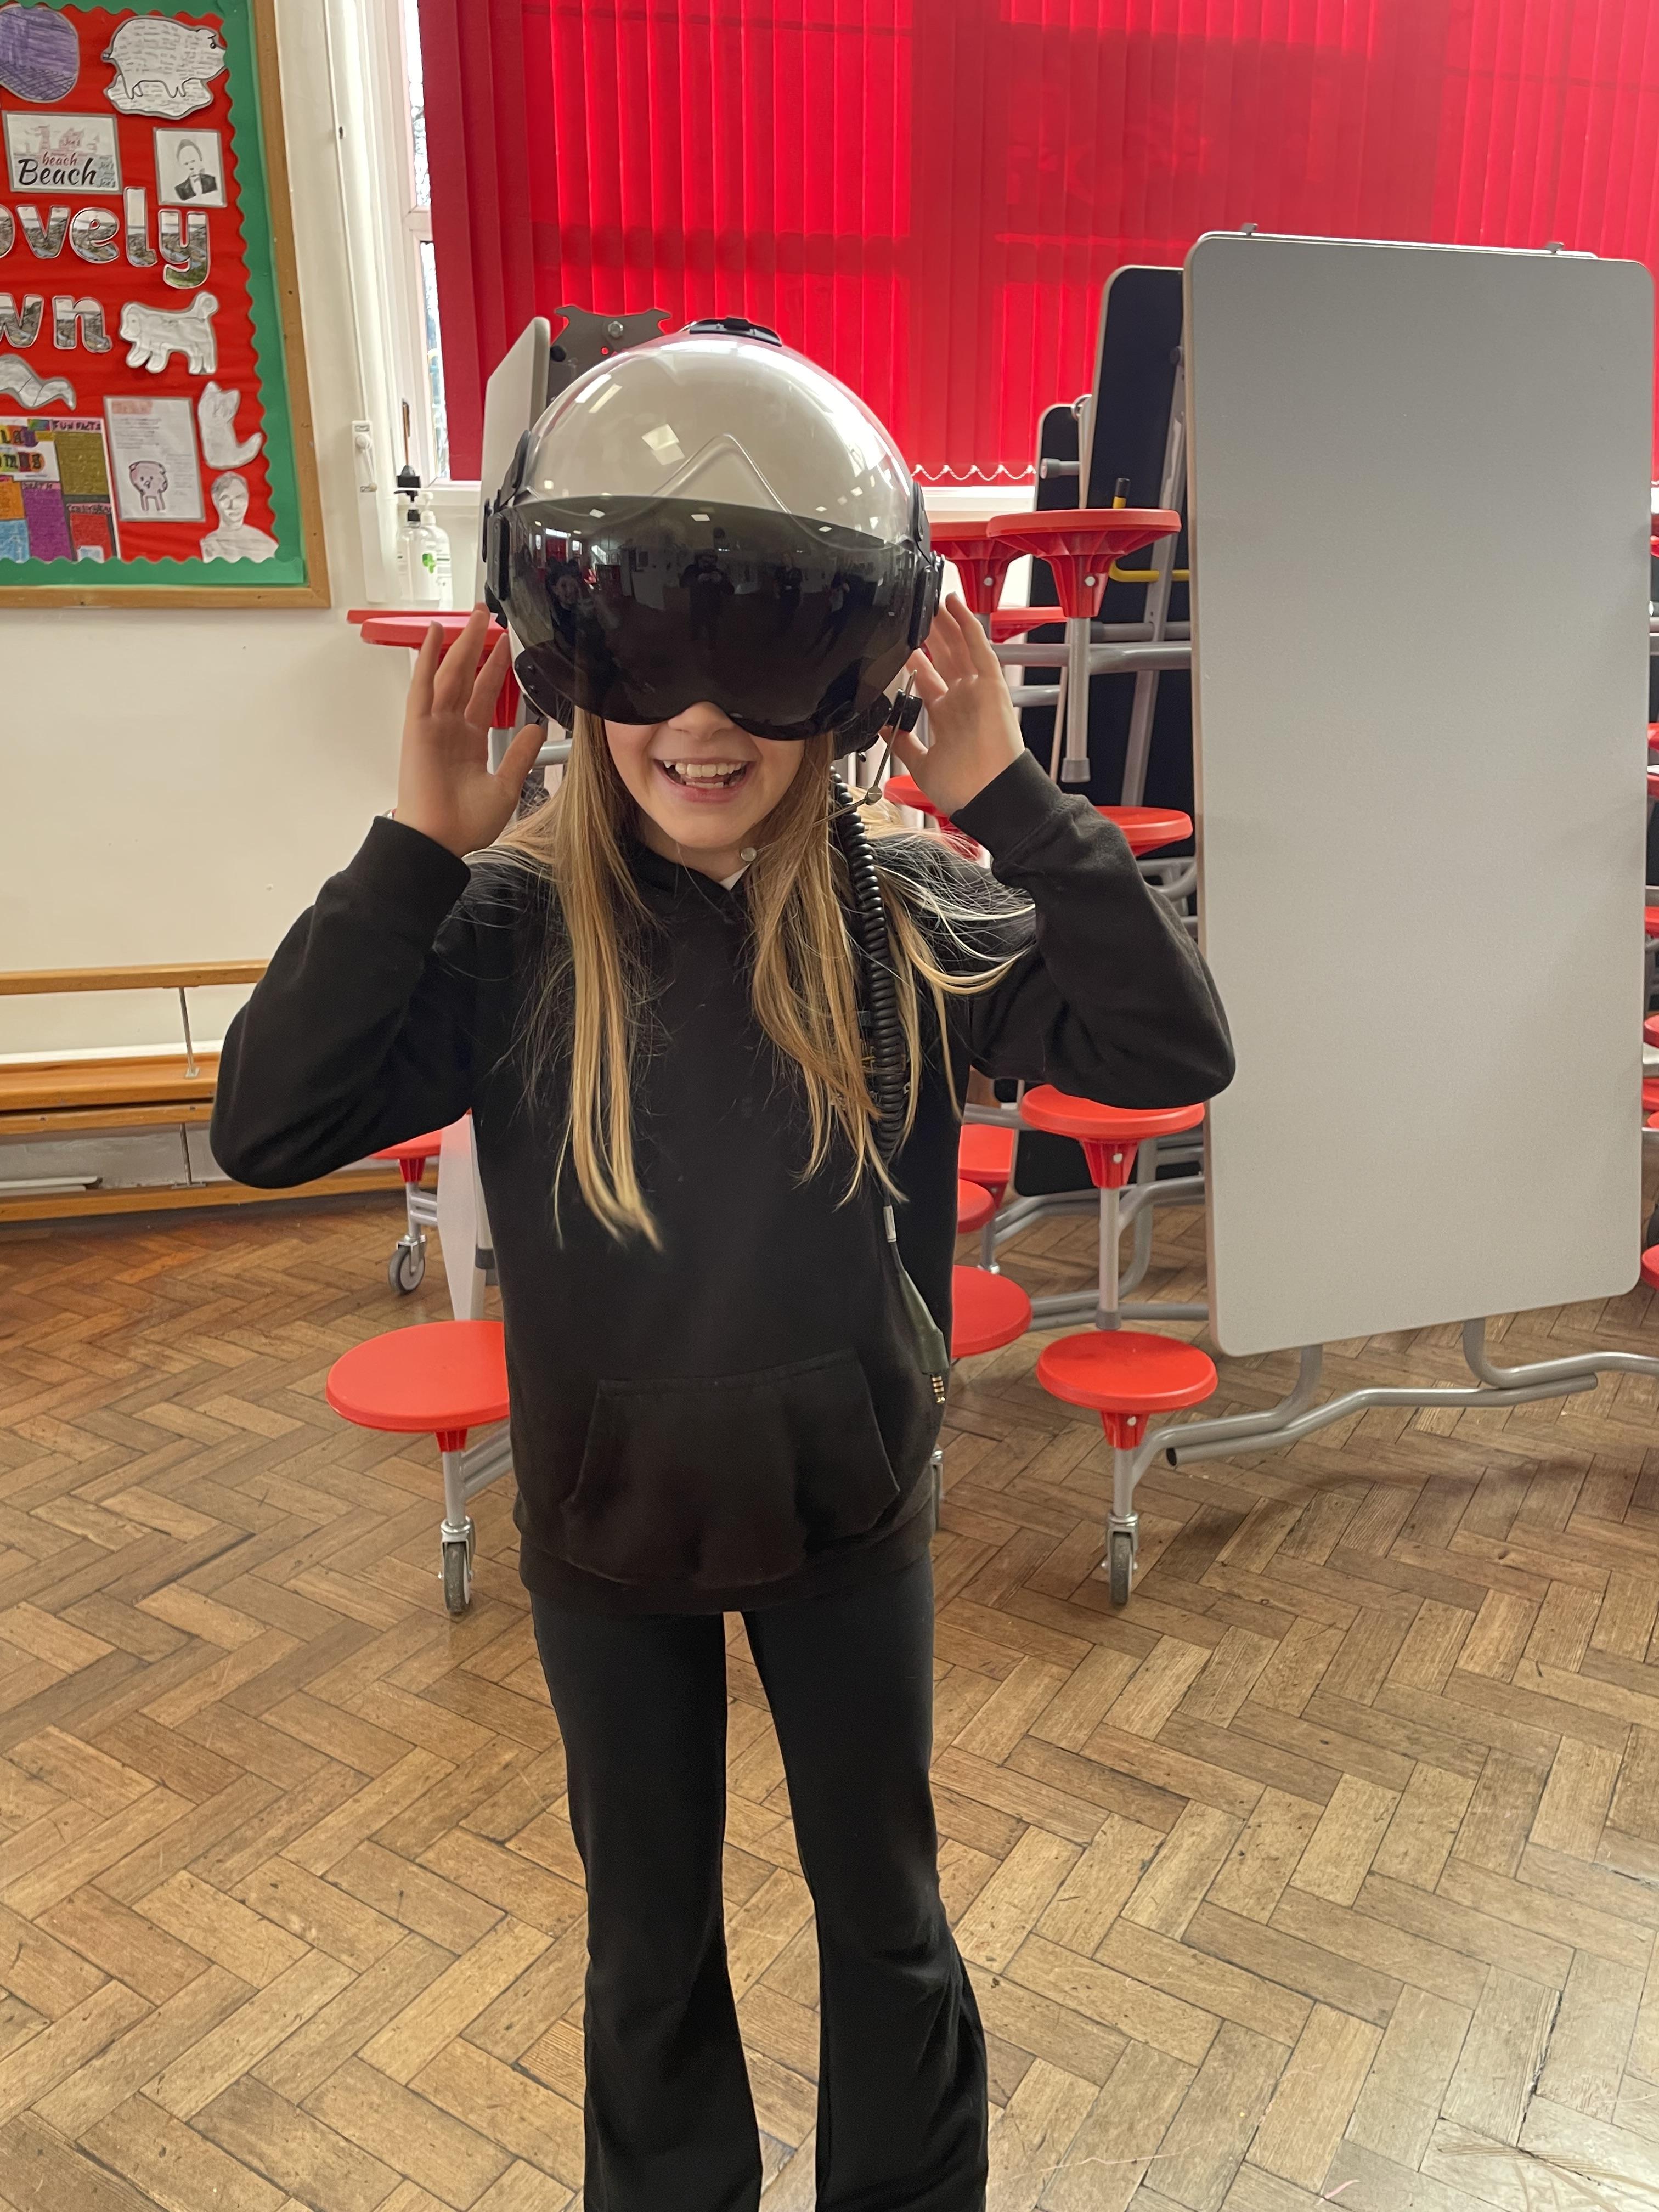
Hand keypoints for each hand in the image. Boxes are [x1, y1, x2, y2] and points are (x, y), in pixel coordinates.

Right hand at [394, 607, 542, 857]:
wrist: (441, 841)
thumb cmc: (465, 823)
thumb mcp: (507, 786)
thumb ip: (521, 755)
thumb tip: (535, 728)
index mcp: (471, 742)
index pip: (486, 695)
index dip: (496, 669)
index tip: (507, 647)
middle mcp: (451, 729)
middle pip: (467, 677)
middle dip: (479, 646)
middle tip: (489, 617)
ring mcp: (433, 726)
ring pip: (449, 674)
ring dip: (461, 644)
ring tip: (474, 617)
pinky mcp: (418, 728)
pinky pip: (422, 687)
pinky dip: (426, 660)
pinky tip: (435, 636)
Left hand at [890, 593, 1024, 818]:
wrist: (988, 798)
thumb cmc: (964, 789)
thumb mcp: (920, 764)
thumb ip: (902, 742)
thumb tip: (884, 727)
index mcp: (947, 719)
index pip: (928, 680)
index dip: (915, 660)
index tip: (901, 643)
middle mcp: (962, 702)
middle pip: (943, 658)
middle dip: (929, 635)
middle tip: (914, 612)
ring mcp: (977, 692)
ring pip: (959, 647)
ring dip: (945, 623)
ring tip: (931, 600)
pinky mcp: (992, 686)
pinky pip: (979, 648)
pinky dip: (968, 625)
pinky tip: (955, 605)